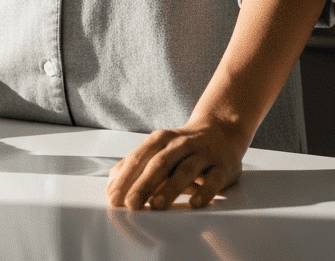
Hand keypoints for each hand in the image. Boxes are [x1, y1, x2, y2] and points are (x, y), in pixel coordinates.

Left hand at [105, 118, 246, 210]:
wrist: (221, 130)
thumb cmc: (183, 146)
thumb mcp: (159, 149)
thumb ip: (137, 163)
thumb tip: (112, 180)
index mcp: (161, 139)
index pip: (140, 157)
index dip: (125, 177)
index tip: (113, 197)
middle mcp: (181, 143)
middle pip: (160, 163)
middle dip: (144, 184)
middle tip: (130, 204)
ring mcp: (203, 154)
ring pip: (186, 169)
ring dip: (171, 187)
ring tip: (157, 205)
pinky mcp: (223, 166)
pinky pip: (214, 179)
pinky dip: (204, 191)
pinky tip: (195, 203)